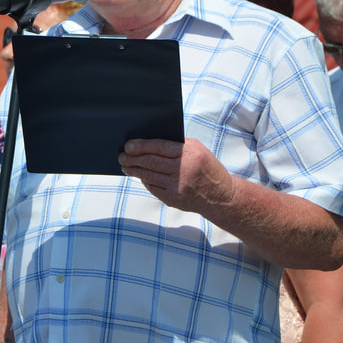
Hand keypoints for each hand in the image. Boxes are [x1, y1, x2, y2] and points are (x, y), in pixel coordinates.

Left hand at [118, 138, 235, 213]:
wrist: (221, 196)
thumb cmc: (207, 168)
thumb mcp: (198, 150)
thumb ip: (176, 145)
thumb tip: (149, 143)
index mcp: (190, 154)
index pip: (160, 147)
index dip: (141, 145)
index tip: (128, 145)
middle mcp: (183, 170)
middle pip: (151, 162)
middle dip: (132, 158)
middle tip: (121, 156)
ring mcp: (178, 186)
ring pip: (149, 176)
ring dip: (134, 170)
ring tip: (125, 165)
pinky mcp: (173, 199)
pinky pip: (153, 188)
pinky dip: (144, 181)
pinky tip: (139, 176)